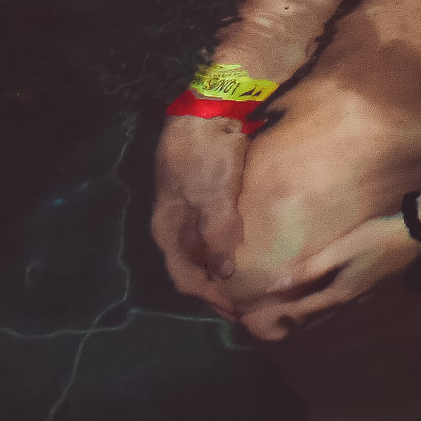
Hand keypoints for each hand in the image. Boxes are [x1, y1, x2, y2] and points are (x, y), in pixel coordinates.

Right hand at [151, 114, 249, 314]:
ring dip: (224, 269)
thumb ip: (216, 234)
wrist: (211, 107)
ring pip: (206, 250)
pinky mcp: (210, 194)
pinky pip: (218, 231)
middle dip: (217, 289)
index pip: (185, 277)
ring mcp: (192, 208)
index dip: (210, 298)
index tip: (238, 313)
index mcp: (167, 229)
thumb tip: (223, 275)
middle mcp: (176, 224)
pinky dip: (231, 247)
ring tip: (253, 285)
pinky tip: (252, 251)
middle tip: (248, 306)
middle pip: (194, 267)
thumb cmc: (206, 153)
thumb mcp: (212, 195)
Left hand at [246, 215, 420, 339]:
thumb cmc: (375, 238)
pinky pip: (340, 304)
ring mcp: (364, 295)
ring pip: (329, 313)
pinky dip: (323, 307)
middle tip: (267, 326)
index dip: (277, 317)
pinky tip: (323, 299)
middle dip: (291, 323)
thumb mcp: (339, 251)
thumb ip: (307, 268)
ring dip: (308, 316)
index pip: (301, 311)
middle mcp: (351, 300)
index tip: (254, 323)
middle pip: (315, 318)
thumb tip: (273, 286)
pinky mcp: (372, 286)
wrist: (417, 233)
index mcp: (340, 293)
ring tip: (289, 318)